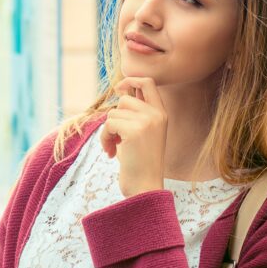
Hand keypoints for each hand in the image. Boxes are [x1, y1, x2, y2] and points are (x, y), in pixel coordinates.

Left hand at [100, 76, 166, 196]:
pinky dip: (104, 139)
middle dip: (114, 118)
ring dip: (108, 132)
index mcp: (162, 114)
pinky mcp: (134, 131)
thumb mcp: (142, 133)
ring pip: (114, 113)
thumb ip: (135, 113)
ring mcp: (147, 121)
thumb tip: (121, 88)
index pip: (148, 83)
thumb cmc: (139, 164)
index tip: (119, 89)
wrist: (145, 187)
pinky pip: (109, 124)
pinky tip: (111, 153)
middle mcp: (157, 115)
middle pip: (124, 100)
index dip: (131, 80)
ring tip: (114, 148)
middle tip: (115, 138)